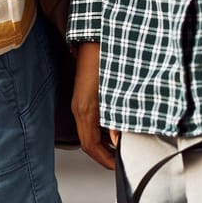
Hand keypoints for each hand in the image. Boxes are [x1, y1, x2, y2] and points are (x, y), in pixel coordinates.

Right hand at [72, 42, 117, 169]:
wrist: (97, 36)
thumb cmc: (105, 58)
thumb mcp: (115, 92)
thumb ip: (117, 117)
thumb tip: (119, 139)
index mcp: (84, 110)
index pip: (90, 145)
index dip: (104, 160)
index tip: (118, 166)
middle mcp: (79, 108)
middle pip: (88, 141)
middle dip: (104, 154)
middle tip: (122, 161)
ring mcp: (81, 101)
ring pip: (89, 131)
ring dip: (104, 142)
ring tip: (122, 148)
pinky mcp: (86, 95)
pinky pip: (91, 120)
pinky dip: (104, 130)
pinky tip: (117, 128)